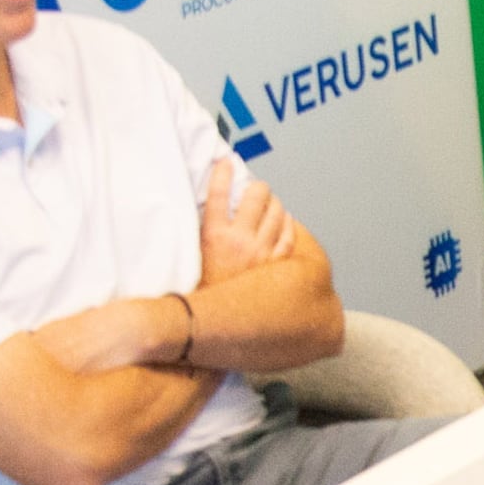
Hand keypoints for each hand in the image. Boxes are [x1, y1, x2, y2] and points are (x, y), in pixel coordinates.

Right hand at [198, 164, 294, 287]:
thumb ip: (205, 228)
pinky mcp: (275, 264)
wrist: (213, 321)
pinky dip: (287, 224)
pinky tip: (284, 221)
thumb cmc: (204, 287)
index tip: (225, 163)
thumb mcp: (195, 254)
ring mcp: (260, 252)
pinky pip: (289, 235)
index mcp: (213, 235)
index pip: (219, 193)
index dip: (223, 173)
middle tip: (255, 188)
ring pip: (277, 211)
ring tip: (269, 203)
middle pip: (256, 196)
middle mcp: (239, 240)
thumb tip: (215, 204)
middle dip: (258, 187)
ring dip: (274, 203)